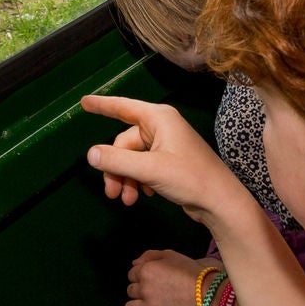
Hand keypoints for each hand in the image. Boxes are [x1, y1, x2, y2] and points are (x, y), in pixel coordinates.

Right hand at [82, 94, 260, 226]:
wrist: (221, 202)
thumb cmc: (190, 178)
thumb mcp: (150, 169)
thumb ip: (117, 160)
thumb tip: (90, 154)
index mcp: (159, 118)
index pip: (123, 107)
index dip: (102, 105)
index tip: (83, 103)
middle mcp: (162, 127)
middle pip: (124, 143)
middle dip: (116, 168)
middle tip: (112, 193)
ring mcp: (166, 145)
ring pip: (132, 158)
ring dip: (126, 178)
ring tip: (127, 201)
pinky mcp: (170, 162)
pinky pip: (143, 167)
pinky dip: (138, 181)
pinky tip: (144, 196)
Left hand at [124, 250, 220, 305]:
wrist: (210, 295)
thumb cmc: (192, 272)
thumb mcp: (172, 255)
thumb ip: (150, 256)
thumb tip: (134, 264)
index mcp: (147, 270)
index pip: (132, 274)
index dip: (141, 277)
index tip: (153, 281)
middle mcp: (144, 288)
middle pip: (130, 291)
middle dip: (140, 291)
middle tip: (155, 293)